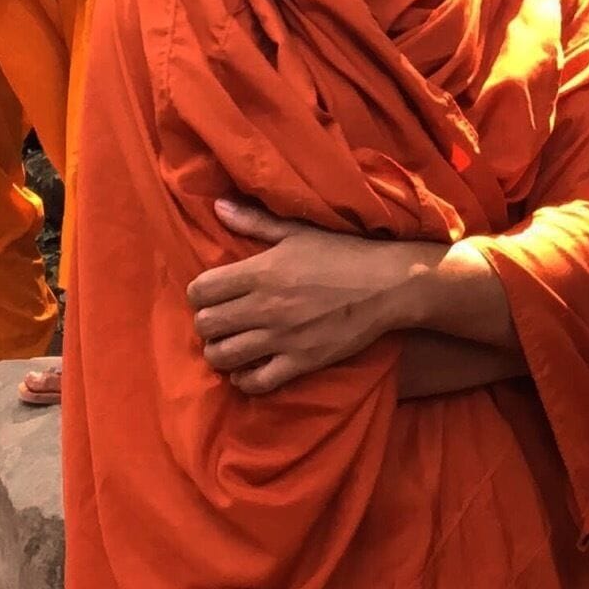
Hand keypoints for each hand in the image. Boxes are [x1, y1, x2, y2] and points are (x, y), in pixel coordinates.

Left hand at [188, 198, 445, 394]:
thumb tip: (217, 206)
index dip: (200, 294)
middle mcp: (265, 306)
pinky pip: (255, 382)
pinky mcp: (300, 362)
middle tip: (223, 320)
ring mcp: (282, 337)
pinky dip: (245, 379)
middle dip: (207, 323)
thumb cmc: (344, 253)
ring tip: (233, 344)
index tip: (212, 294)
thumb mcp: (299, 231)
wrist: (388, 284)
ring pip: (222, 356)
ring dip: (221, 351)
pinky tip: (249, 368)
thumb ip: (255, 222)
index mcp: (261, 271)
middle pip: (206, 325)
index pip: (201, 291)